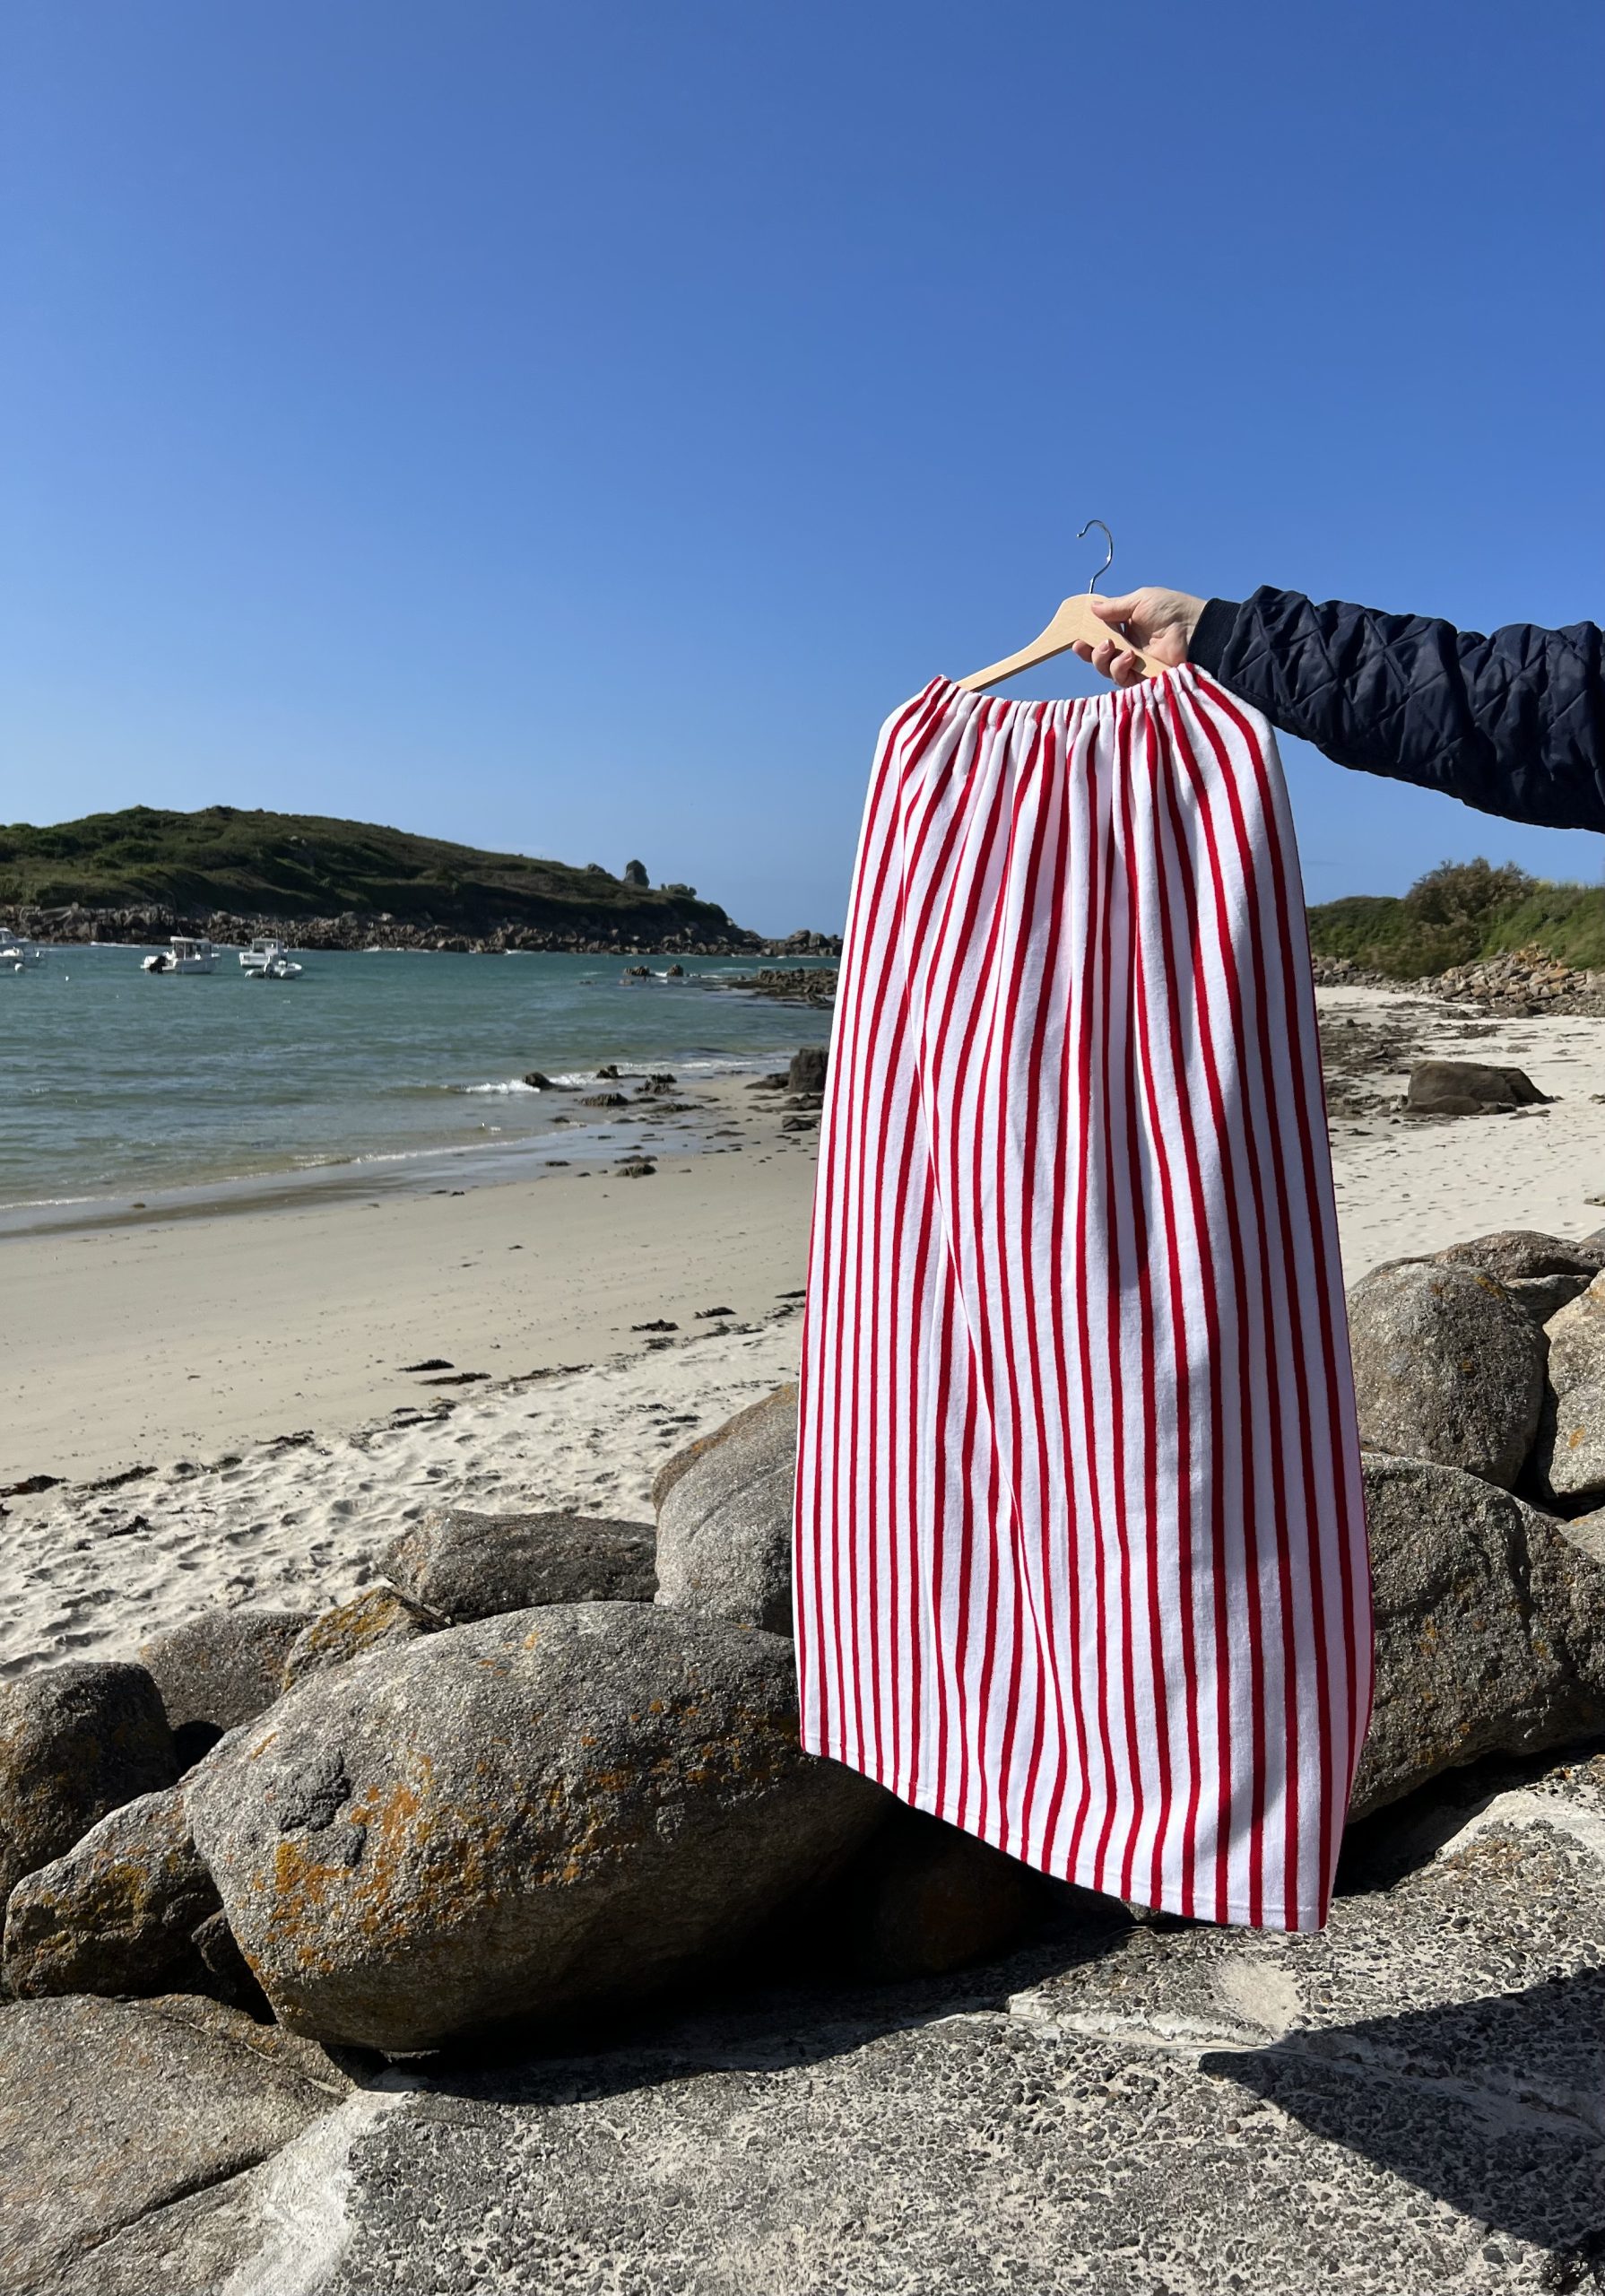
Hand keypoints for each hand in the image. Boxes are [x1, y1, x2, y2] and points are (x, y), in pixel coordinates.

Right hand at [1071, 587, 1205, 687]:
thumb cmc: (1171, 610)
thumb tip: (1092, 608)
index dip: (1086, 640)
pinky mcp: (1143, 679)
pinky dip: (1120, 669)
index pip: (1099, 637)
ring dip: (1104, 660)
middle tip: (1094, 644)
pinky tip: (1129, 658)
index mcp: (1126, 628)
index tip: (1077, 639)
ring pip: (1107, 670)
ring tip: (1115, 648)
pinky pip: (1122, 681)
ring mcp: (1135, 664)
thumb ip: (1114, 607)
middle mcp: (1128, 647)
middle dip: (1090, 653)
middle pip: (1098, 657)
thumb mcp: (1140, 600)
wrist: (1195, 629)